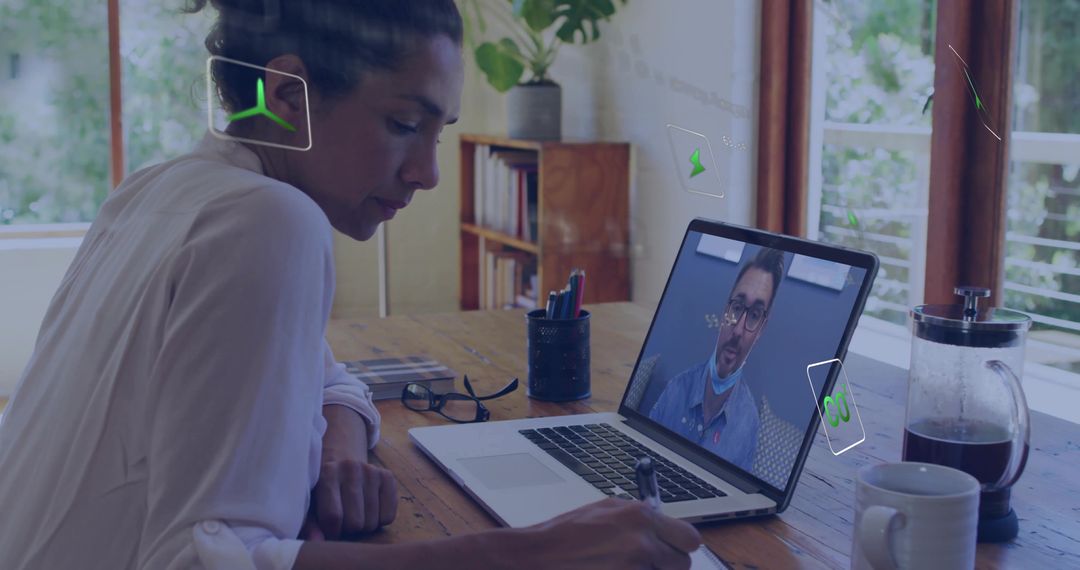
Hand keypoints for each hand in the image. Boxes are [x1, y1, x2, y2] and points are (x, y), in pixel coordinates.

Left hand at [301, 405, 397, 539]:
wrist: (341, 457)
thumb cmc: (322, 487)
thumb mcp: (310, 502)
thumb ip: (309, 523)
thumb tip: (317, 541)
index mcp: (327, 473)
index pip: (333, 516)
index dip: (331, 532)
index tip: (329, 531)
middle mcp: (351, 468)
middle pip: (355, 522)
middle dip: (348, 529)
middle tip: (343, 520)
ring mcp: (372, 471)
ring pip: (372, 522)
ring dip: (363, 526)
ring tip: (354, 514)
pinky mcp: (387, 476)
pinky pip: (388, 516)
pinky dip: (379, 520)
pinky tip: (369, 509)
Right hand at [522, 497, 701, 569]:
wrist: (538, 557)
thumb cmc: (565, 534)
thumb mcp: (605, 510)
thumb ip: (639, 517)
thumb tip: (660, 523)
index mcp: (640, 518)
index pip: (690, 538)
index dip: (680, 546)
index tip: (672, 549)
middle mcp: (643, 543)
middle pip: (683, 564)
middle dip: (667, 565)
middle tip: (647, 563)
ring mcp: (635, 569)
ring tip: (623, 567)